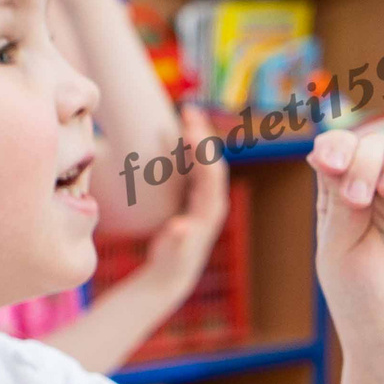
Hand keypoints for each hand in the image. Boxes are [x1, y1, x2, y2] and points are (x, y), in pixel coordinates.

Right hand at [136, 110, 231, 300]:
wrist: (173, 274)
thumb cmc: (171, 263)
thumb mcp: (173, 253)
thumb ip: (178, 239)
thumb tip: (181, 226)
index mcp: (210, 208)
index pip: (211, 173)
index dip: (201, 150)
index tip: (189, 130)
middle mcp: (213, 199)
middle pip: (211, 159)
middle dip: (201, 134)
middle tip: (189, 109)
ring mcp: (205, 196)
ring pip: (205, 159)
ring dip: (197, 136)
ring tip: (186, 113)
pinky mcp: (195, 197)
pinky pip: (195, 166)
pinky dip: (188, 148)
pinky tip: (178, 134)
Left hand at [309, 128, 383, 364]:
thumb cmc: (362, 301)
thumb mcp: (339, 246)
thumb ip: (339, 198)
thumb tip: (324, 149)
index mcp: (342, 202)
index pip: (339, 153)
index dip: (336, 146)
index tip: (331, 163)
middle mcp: (377, 196)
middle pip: (373, 144)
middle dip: (364, 159)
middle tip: (360, 198)